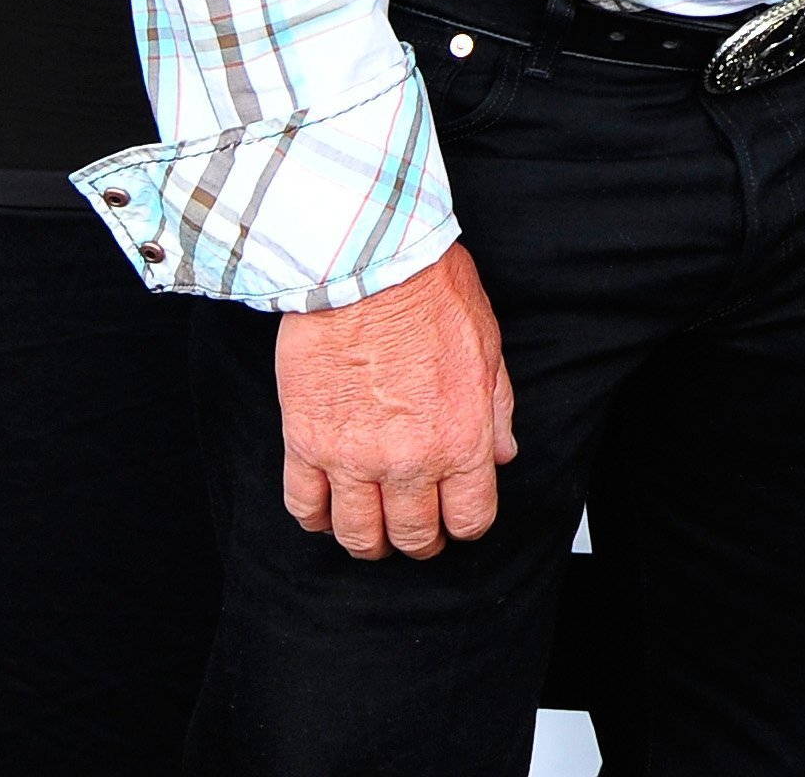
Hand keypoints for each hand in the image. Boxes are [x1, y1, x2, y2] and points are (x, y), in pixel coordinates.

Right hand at [274, 242, 517, 559]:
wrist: (364, 263)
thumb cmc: (429, 290)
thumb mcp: (486, 347)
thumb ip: (495, 411)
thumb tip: (501, 455)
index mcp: (461, 439)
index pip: (470, 520)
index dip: (465, 525)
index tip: (457, 519)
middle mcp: (408, 460)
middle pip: (413, 536)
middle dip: (419, 541)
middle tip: (415, 530)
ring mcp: (352, 456)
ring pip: (357, 535)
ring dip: (368, 541)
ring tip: (371, 528)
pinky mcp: (305, 441)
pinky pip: (303, 505)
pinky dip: (315, 518)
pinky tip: (325, 508)